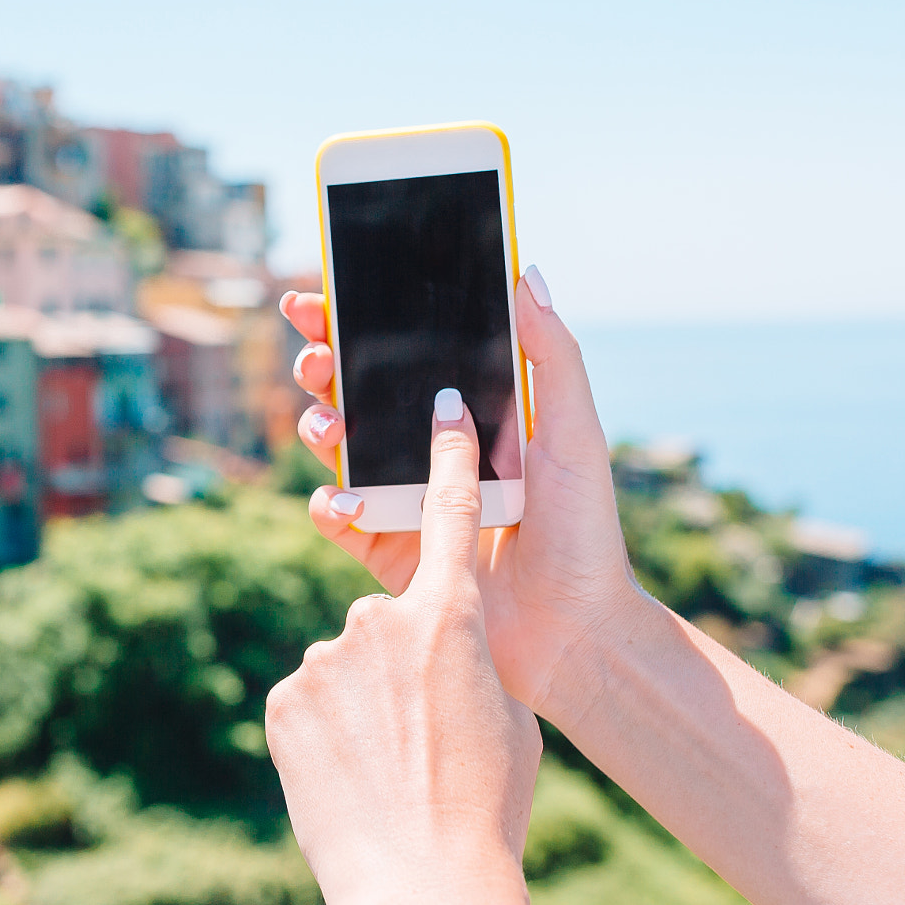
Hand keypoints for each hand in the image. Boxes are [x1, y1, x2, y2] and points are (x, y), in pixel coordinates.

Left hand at [266, 399, 540, 904]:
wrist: (420, 880)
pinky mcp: (285, 697)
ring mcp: (325, 657)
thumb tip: (444, 644)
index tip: (441, 404)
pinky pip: (312, 699)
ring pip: (349, 666)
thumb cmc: (487, 803)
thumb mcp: (506, 715)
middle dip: (406, 664)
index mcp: (451, 616)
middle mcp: (379, 620)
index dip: (447, 454)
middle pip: (392, 621)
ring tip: (392, 766)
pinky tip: (353, 773)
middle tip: (427, 732)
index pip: (449, 513)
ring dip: (367, 705)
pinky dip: (331, 730)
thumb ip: (471, 654)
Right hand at [282, 265, 639, 721]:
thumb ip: (551, 353)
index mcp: (472, 412)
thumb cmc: (586, 531)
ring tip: (329, 426)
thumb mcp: (574, 431)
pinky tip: (345, 498)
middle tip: (318, 358)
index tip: (323, 295)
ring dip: (319, 425)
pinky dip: (329, 503)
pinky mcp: (390, 551)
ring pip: (338, 447)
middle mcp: (432, 449)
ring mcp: (406, 498)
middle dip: (324, 365)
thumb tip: (524, 272)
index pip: (406, 352)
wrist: (576, 633)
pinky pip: (339, 518)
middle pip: (357, 390)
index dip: (358, 320)